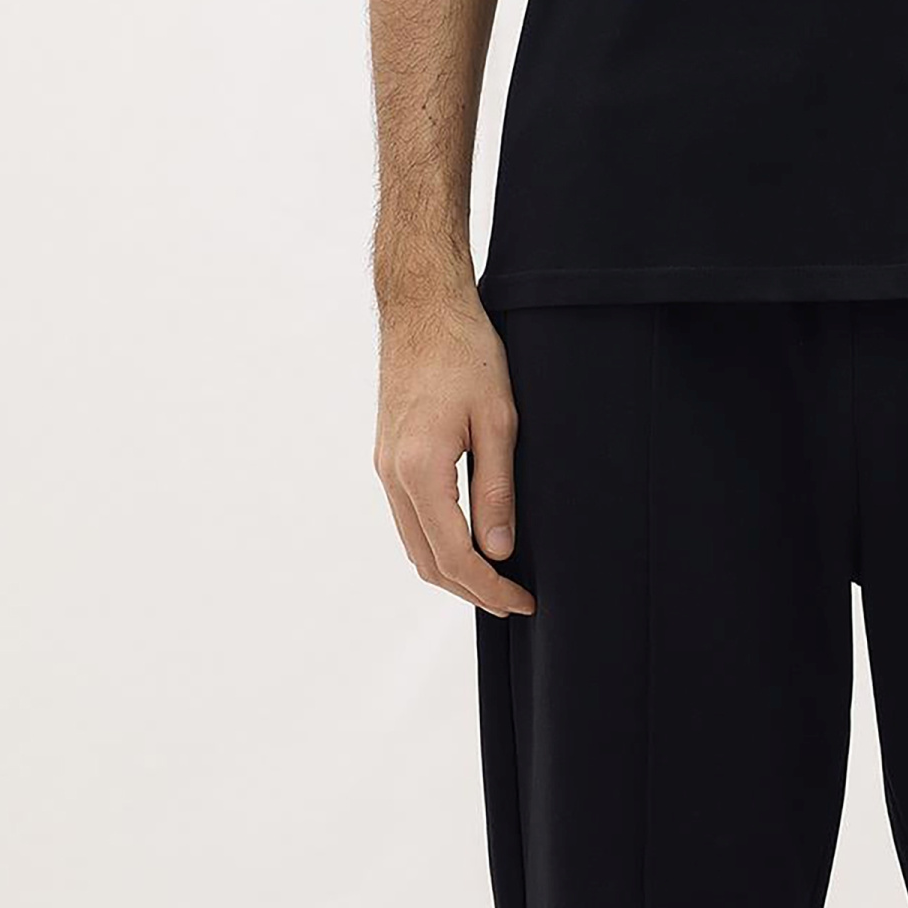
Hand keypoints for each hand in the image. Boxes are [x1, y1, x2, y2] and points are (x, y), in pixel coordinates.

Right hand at [375, 289, 536, 616]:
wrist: (423, 307)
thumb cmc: (465, 351)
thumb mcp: (498, 419)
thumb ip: (496, 489)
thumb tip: (499, 551)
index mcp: (419, 470)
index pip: (453, 556)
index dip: (490, 587)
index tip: (523, 601)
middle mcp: (392, 476)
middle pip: (427, 561)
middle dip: (470, 589)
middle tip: (513, 600)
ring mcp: (385, 466)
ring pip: (413, 544)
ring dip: (451, 570)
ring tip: (495, 578)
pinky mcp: (387, 455)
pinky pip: (407, 518)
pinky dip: (435, 542)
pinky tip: (465, 541)